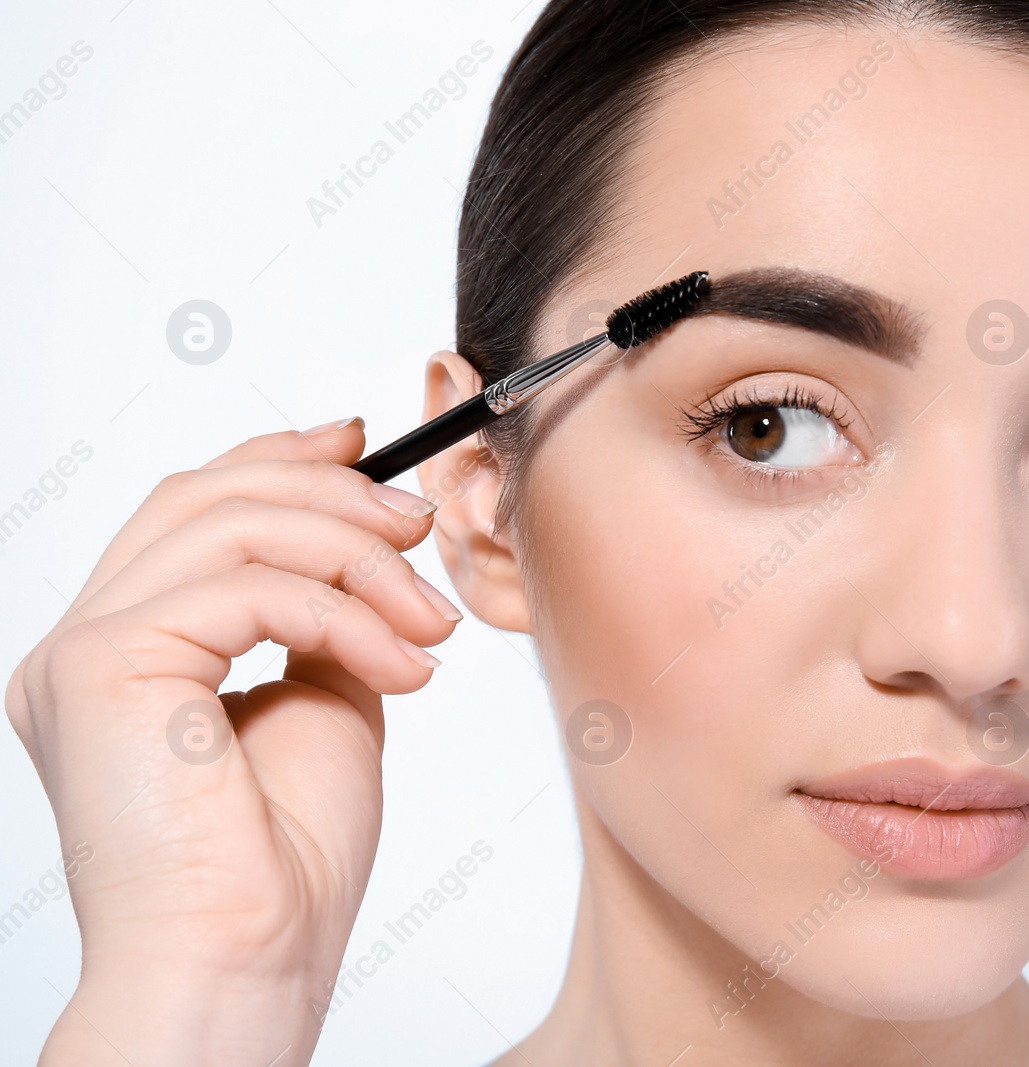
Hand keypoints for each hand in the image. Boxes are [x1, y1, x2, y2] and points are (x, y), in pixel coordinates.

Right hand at [6, 419, 460, 1065]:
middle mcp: (86, 645)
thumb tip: (370, 553)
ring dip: (354, 556)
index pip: (190, 511)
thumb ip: (326, 622)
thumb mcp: (327, 703)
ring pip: (227, 525)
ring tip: (427, 619)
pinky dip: (341, 612)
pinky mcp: (101, 668)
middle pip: (203, 497)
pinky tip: (402, 664)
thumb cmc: (282, 864)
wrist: (247, 960)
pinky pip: (243, 588)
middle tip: (417, 523)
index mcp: (128, 653)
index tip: (360, 443)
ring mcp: (81, 653)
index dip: (275, 458)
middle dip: (327, 492)